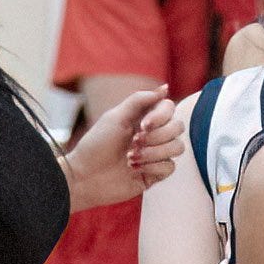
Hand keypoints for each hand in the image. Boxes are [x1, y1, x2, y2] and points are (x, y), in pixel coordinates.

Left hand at [67, 86, 182, 210]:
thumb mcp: (115, 117)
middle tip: (134, 142)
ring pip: (177, 147)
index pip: (169, 109)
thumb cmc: (97, 144)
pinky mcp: (156, 174)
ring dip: (153, 152)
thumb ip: (139, 100)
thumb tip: (165, 88)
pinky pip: (170, 167)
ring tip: (131, 158)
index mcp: (143, 118)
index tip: (143, 125)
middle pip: (177, 128)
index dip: (161, 116)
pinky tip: (134, 169)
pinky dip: (152, 167)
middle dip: (156, 136)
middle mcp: (153, 135)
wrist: (86, 175)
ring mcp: (156, 154)